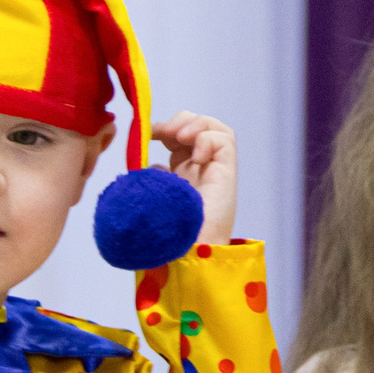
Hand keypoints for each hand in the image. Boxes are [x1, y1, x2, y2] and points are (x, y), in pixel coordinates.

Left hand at [152, 111, 236, 245]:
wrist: (188, 252)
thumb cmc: (169, 231)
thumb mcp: (153, 197)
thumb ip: (153, 180)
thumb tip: (149, 166)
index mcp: (182, 172)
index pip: (177, 136)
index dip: (163, 128)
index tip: (146, 134)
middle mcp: (200, 168)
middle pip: (198, 126)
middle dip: (180, 120)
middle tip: (163, 132)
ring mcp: (215, 169)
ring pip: (215, 128)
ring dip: (195, 124)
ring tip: (178, 136)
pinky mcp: (227, 172)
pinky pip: (225, 140)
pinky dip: (207, 138)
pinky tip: (195, 156)